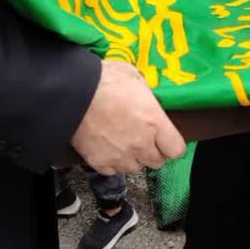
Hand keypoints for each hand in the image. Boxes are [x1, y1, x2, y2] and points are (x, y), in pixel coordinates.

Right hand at [70, 61, 185, 174]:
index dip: (171, 144)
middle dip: (152, 150)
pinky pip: (113, 171)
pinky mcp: (100, 163)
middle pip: (157, 161)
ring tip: (122, 141)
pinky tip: (107, 147)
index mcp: (154, 122)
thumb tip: (148, 98)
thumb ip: (147, 94)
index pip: (176, 150)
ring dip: (132, 157)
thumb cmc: (104, 80)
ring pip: (135, 168)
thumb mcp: (134, 77)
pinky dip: (112, 162)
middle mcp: (141, 144)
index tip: (166, 139)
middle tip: (142, 137)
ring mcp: (120, 156)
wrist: (73, 93)